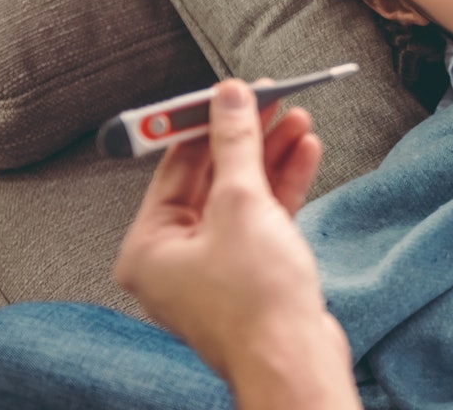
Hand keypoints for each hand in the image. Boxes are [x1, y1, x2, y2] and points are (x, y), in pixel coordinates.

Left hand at [115, 79, 359, 409]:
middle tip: (270, 99)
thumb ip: (235, 144)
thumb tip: (228, 98)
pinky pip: (262, 218)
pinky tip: (304, 153)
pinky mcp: (251, 273)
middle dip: (246, 137)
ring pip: (241, 195)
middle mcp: (174, 258)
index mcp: (148, 246)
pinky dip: (283, 186)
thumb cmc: (256, 301)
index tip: (230, 91)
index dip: (204, 122)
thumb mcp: (241, 203)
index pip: (174, 165)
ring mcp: (215, 266)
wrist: (296, 360)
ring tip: (297, 118)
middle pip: (211, 177)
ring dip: (271, 155)